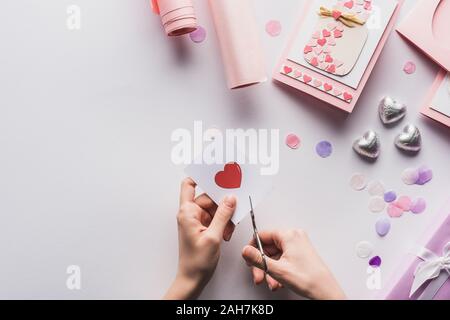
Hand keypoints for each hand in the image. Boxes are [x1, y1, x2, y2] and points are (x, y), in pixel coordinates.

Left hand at [164, 178, 235, 299]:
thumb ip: (223, 215)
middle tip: (233, 211)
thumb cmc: (196, 261)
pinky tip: (226, 233)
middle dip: (223, 206)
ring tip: (228, 230)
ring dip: (225, 218)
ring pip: (215, 209)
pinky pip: (216, 218)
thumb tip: (230, 198)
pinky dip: (224, 224)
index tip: (216, 174)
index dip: (200, 177)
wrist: (193, 278)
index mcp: (187, 212)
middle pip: (209, 198)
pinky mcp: (203, 227)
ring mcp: (197, 220)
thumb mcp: (214, 236)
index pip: (189, 185)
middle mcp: (191, 214)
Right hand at [242, 229, 345, 299]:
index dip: (253, 248)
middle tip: (260, 275)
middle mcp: (294, 237)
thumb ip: (258, 259)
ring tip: (272, 281)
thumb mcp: (277, 269)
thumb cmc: (309, 279)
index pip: (262, 235)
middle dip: (262, 264)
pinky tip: (278, 280)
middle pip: (268, 247)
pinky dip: (278, 269)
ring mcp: (298, 245)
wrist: (325, 291)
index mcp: (289, 235)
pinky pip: (283, 258)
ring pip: (275, 255)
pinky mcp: (300, 253)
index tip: (250, 258)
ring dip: (270, 269)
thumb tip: (246, 251)